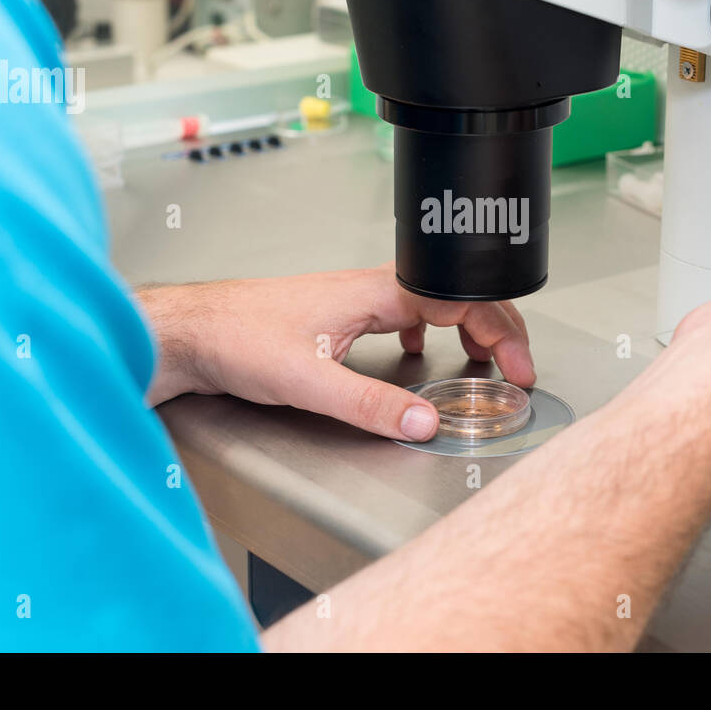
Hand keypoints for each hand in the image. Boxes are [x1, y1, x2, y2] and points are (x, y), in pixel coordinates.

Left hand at [137, 264, 534, 440]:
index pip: (461, 298)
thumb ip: (370, 404)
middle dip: (496, 327)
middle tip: (516, 368)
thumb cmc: (237, 338)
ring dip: (466, 326)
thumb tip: (424, 422)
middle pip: (456, 294)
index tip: (518, 369)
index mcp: (375, 290)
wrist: (192, 330)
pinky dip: (426, 331)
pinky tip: (414, 352)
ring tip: (482, 358)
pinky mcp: (340, 313)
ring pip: (432, 302)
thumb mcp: (308, 380)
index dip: (501, 332)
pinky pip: (403, 312)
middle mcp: (370, 287)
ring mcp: (356, 297)